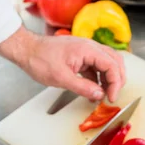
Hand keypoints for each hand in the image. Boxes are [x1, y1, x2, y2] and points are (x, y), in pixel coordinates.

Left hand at [0, 27, 125, 101]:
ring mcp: (86, 51)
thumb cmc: (40, 59)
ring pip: (107, 64)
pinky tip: (94, 91)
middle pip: (114, 61)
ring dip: (109, 79)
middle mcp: (90, 47)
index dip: (115, 83)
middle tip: (113, 95)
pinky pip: (95, 67)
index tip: (111, 97)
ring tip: (104, 95)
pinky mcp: (80, 56)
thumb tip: (99, 95)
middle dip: (117, 79)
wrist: (27, 50)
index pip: (112, 65)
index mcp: (88, 49)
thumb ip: (82, 87)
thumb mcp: (61, 78)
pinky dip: (98, 79)